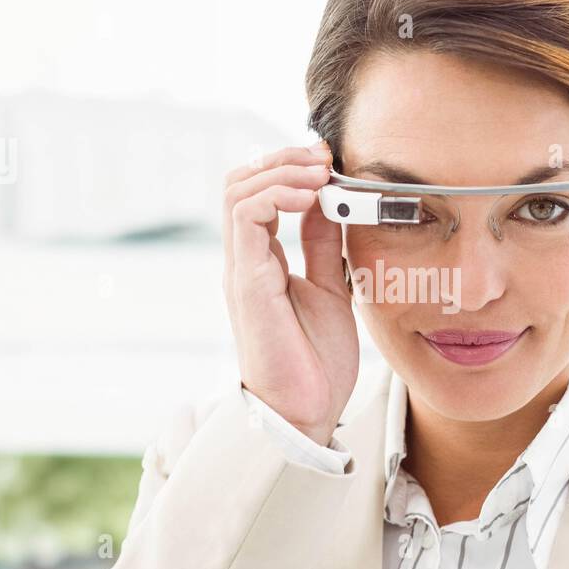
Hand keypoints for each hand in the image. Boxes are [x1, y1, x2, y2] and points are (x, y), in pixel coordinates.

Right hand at [221, 140, 358, 446]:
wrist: (306, 412)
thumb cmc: (316, 361)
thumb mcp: (331, 288)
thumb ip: (324, 246)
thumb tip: (330, 201)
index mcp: (262, 261)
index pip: (259, 193)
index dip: (290, 167)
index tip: (330, 159)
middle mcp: (245, 260)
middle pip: (240, 182)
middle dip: (283, 158)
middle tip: (324, 155)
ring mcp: (241, 269)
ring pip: (237, 191)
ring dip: (281, 170)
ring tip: (320, 171)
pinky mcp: (246, 282)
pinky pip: (246, 217)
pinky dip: (277, 194)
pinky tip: (310, 196)